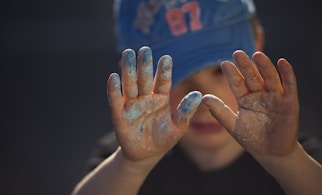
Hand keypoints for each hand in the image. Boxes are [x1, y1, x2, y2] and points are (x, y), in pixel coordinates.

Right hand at [107, 46, 201, 160]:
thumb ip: (186, 111)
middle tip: (144, 49)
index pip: (162, 81)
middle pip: (144, 79)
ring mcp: (131, 105)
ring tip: (128, 54)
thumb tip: (199, 95)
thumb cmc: (164, 139)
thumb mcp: (178, 126)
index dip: (164, 70)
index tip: (167, 58)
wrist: (147, 154)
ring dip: (128, 70)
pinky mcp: (119, 116)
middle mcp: (145, 98)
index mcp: (160, 98)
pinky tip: (113, 77)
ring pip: (129, 85)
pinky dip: (114, 90)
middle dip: (144, 64)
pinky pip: (116, 101)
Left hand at [203, 50, 298, 156]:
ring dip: (264, 66)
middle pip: (252, 77)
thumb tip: (203, 97)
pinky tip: (282, 62)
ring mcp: (274, 97)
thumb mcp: (233, 125)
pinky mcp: (289, 102)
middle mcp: (259, 95)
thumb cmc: (251, 138)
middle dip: (246, 66)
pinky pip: (289, 86)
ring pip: (269, 78)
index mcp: (245, 99)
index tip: (224, 64)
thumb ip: (220, 111)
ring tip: (257, 55)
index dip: (232, 74)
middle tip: (237, 53)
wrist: (271, 153)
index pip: (237, 83)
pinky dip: (287, 74)